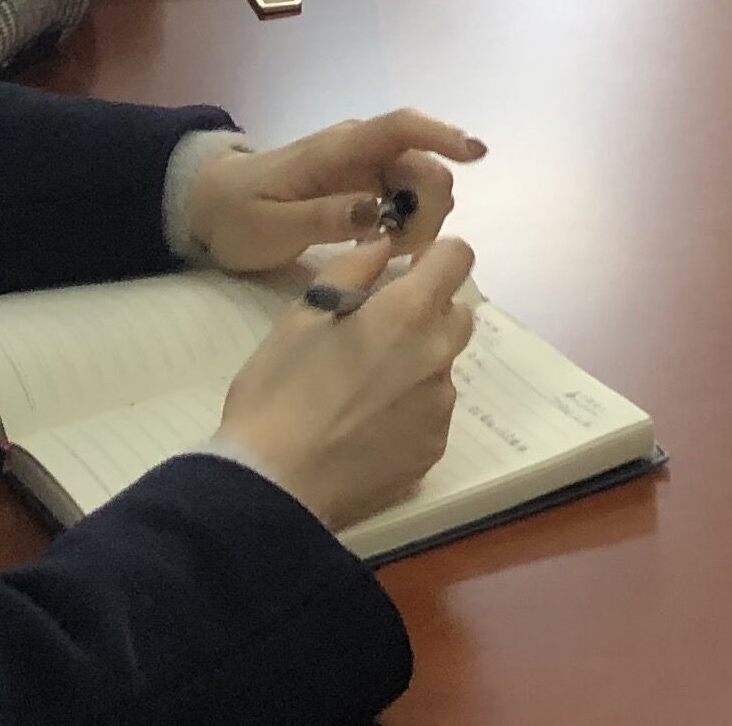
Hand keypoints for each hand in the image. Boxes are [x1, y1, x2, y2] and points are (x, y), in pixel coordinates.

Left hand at [182, 110, 488, 271]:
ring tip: (388, 250)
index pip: (400, 127)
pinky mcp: (364, 185)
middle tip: (401, 248)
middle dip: (430, 204)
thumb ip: (323, 218)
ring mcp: (363, 167)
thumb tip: (376, 211)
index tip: (476, 153)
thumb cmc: (238, 215)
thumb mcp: (271, 227)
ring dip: (421, 218)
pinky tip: (386, 246)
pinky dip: (409, 223)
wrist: (210, 204)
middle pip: (422, 162)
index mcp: (337, 151)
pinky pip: (405, 198)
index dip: (442, 135)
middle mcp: (358, 150)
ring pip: (420, 183)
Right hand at [215, 236, 481, 537]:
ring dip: (416, 363)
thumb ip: (351, 268)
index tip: (404, 273)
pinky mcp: (433, 449)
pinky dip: (409, 410)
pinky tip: (365, 428)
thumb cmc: (278, 391)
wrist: (273, 486)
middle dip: (426, 312)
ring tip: (360, 391)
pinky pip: (431, 413)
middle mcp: (438, 354)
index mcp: (408, 312)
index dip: (434, 258)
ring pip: (441, 366)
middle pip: (456, 313)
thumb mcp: (301, 315)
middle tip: (373, 333)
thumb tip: (384, 245)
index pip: (458, 257)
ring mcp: (440, 407)